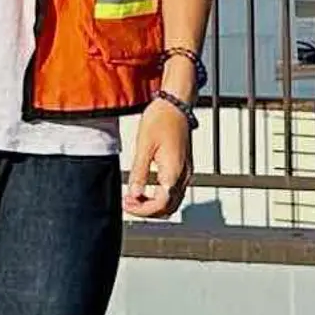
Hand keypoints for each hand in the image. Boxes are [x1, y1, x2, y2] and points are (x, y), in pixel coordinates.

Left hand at [124, 99, 192, 219]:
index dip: (142, 209)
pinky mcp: (184, 168)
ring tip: (134, 197)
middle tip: (128, 202)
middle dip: (147, 210)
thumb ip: (139, 173)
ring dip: (154, 205)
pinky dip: (160, 196)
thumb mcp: (144, 146)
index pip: (160, 204)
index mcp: (174, 170)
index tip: (127, 204)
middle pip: (168, 208)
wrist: (176, 105)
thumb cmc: (161, 119)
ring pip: (173, 202)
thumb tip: (134, 193)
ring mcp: (186, 172)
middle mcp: (184, 174)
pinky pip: (174, 191)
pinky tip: (146, 189)